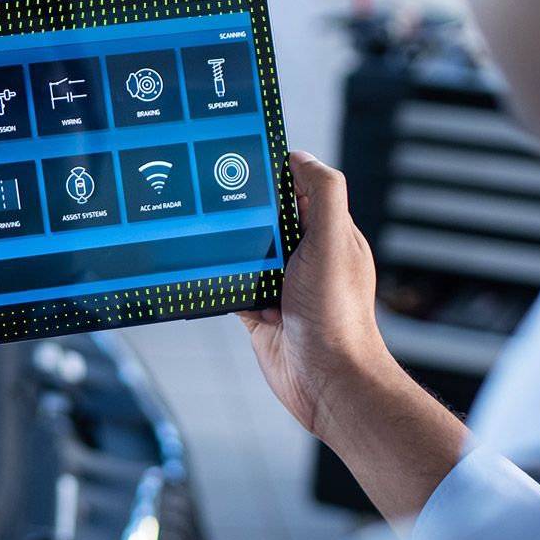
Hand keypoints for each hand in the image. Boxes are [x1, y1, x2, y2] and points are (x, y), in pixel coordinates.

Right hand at [238, 153, 465, 528]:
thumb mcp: (333, 241)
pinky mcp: (261, 314)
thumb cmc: (337, 315)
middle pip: (268, 220)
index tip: (246, 158)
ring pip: (246, 253)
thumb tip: (302, 157)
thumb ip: (324, 194)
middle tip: (211, 192)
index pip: (302, 191)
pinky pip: (232, 288)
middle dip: (244, 210)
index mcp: (330, 236)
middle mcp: (307, 259)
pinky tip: (203, 271)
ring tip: (203, 228)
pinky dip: (218, 281)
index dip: (278, 174)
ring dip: (229, 246)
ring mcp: (283, 287)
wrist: (326, 382)